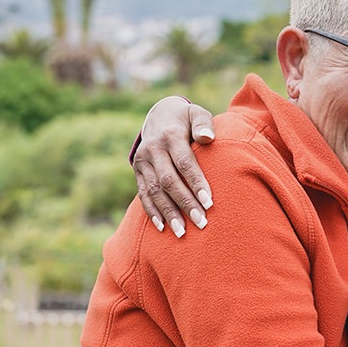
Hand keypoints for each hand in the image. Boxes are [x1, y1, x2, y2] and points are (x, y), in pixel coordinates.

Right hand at [132, 97, 215, 236]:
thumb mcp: (197, 113)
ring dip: (168, 213)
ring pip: (154, 191)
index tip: (209, 203)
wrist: (159, 115)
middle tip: (201, 223)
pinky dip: (152, 211)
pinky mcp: (138, 171)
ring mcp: (143, 161)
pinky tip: (163, 227)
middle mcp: (153, 149)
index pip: (184, 163)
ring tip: (183, 233)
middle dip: (185, 203)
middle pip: (168, 181)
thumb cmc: (187, 119)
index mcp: (170, 136)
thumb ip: (203, 123)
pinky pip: (143, 193)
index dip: (196, 183)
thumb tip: (208, 137)